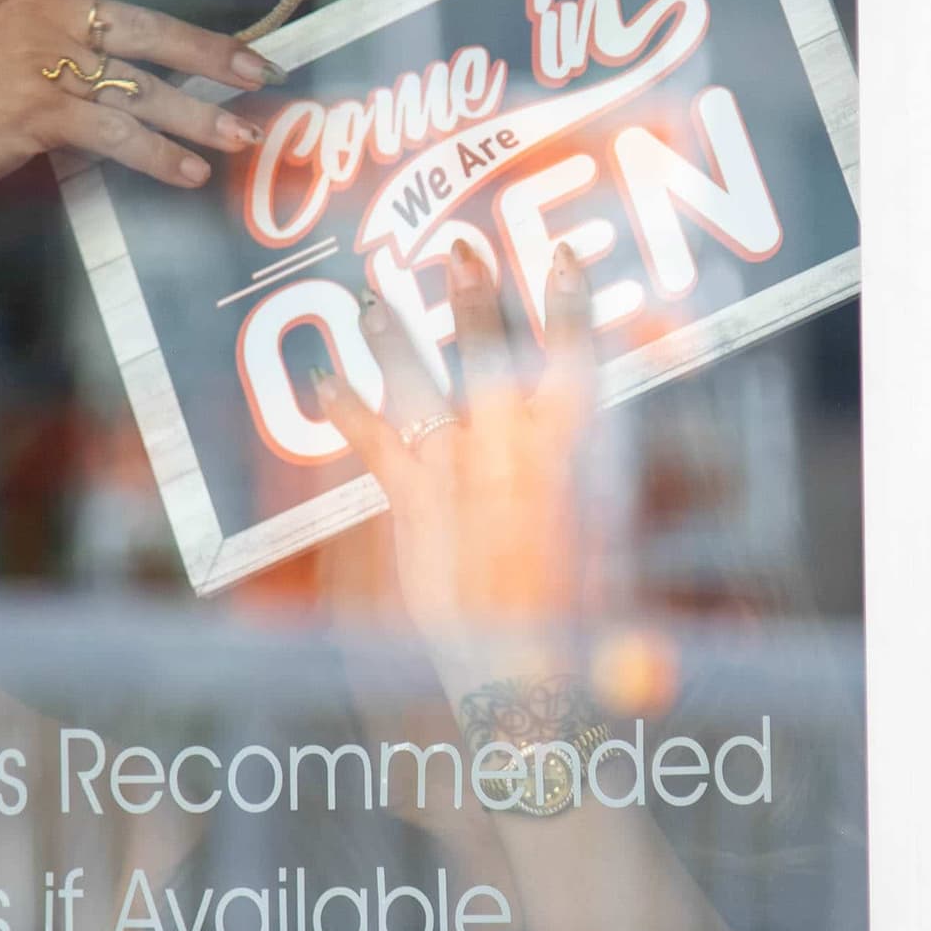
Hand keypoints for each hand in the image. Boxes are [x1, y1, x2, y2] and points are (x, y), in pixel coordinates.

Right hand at [0, 0, 274, 208]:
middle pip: (147, 29)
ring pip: (139, 92)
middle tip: (258, 69)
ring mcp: (45, 66)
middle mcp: (47, 15)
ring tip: (241, 133)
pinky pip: (112, 136)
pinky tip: (189, 172)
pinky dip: (155, 156)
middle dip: (209, 53)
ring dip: (196, 118)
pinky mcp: (40, 116)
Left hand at [315, 250, 598, 658]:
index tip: (562, 262)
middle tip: (461, 250)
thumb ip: (598, 491)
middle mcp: (509, 457)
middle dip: (478, 302)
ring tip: (374, 303)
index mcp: (569, 463)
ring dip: (400, 343)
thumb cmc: (576, 629)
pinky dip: (348, 412)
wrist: (521, 680)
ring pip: (423, 390)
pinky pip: (374, 446)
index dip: (570, 311)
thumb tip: (601, 445)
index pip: (575, 365)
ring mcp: (455, 477)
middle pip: (490, 360)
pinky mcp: (413, 507)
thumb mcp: (607, 557)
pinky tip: (324, 383)